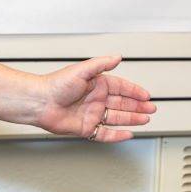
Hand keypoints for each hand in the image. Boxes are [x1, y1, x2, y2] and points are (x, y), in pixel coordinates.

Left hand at [35, 55, 155, 141]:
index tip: (146, 95)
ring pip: (116, 118)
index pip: (120, 88)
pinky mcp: (85, 128)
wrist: (39, 102)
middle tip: (151, 109)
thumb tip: (117, 57)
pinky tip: (128, 134)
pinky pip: (104, 133)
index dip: (134, 91)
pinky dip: (117, 135)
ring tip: (145, 119)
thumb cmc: (55, 84)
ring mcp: (91, 114)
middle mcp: (94, 99)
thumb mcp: (82, 70)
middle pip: (122, 104)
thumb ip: (101, 64)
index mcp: (96, 85)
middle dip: (137, 106)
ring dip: (131, 118)